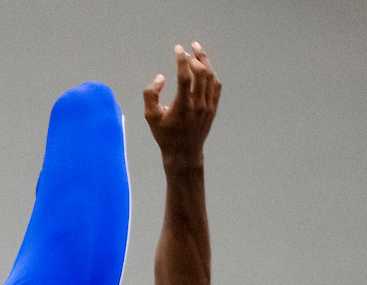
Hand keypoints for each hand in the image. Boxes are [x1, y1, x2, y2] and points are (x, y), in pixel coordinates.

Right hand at [143, 42, 221, 166]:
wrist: (184, 153)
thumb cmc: (166, 135)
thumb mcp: (151, 117)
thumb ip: (150, 95)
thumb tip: (160, 78)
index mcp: (183, 106)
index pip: (185, 76)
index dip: (182, 60)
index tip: (178, 49)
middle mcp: (198, 104)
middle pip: (202, 73)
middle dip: (196, 57)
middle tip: (188, 48)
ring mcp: (208, 107)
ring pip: (211, 78)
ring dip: (205, 63)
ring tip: (198, 52)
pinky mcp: (212, 109)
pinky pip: (216, 86)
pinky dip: (211, 74)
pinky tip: (206, 68)